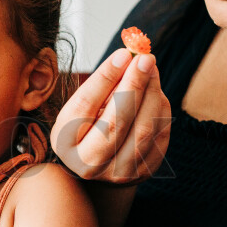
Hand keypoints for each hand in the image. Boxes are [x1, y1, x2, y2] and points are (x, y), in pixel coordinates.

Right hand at [51, 48, 170, 184]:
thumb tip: (130, 57)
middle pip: (116, 121)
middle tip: (144, 58)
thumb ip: (102, 85)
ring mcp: (118, 172)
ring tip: (151, 71)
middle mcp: (88, 163)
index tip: (122, 54)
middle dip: (134, 84)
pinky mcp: (143, 171)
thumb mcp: (82, 106)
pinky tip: (156, 93)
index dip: (105, 77)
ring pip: (143, 129)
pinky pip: (160, 136)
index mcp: (65, 141)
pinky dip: (161, 109)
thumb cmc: (86, 126)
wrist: (98, 164)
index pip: (85, 105)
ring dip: (153, 94)